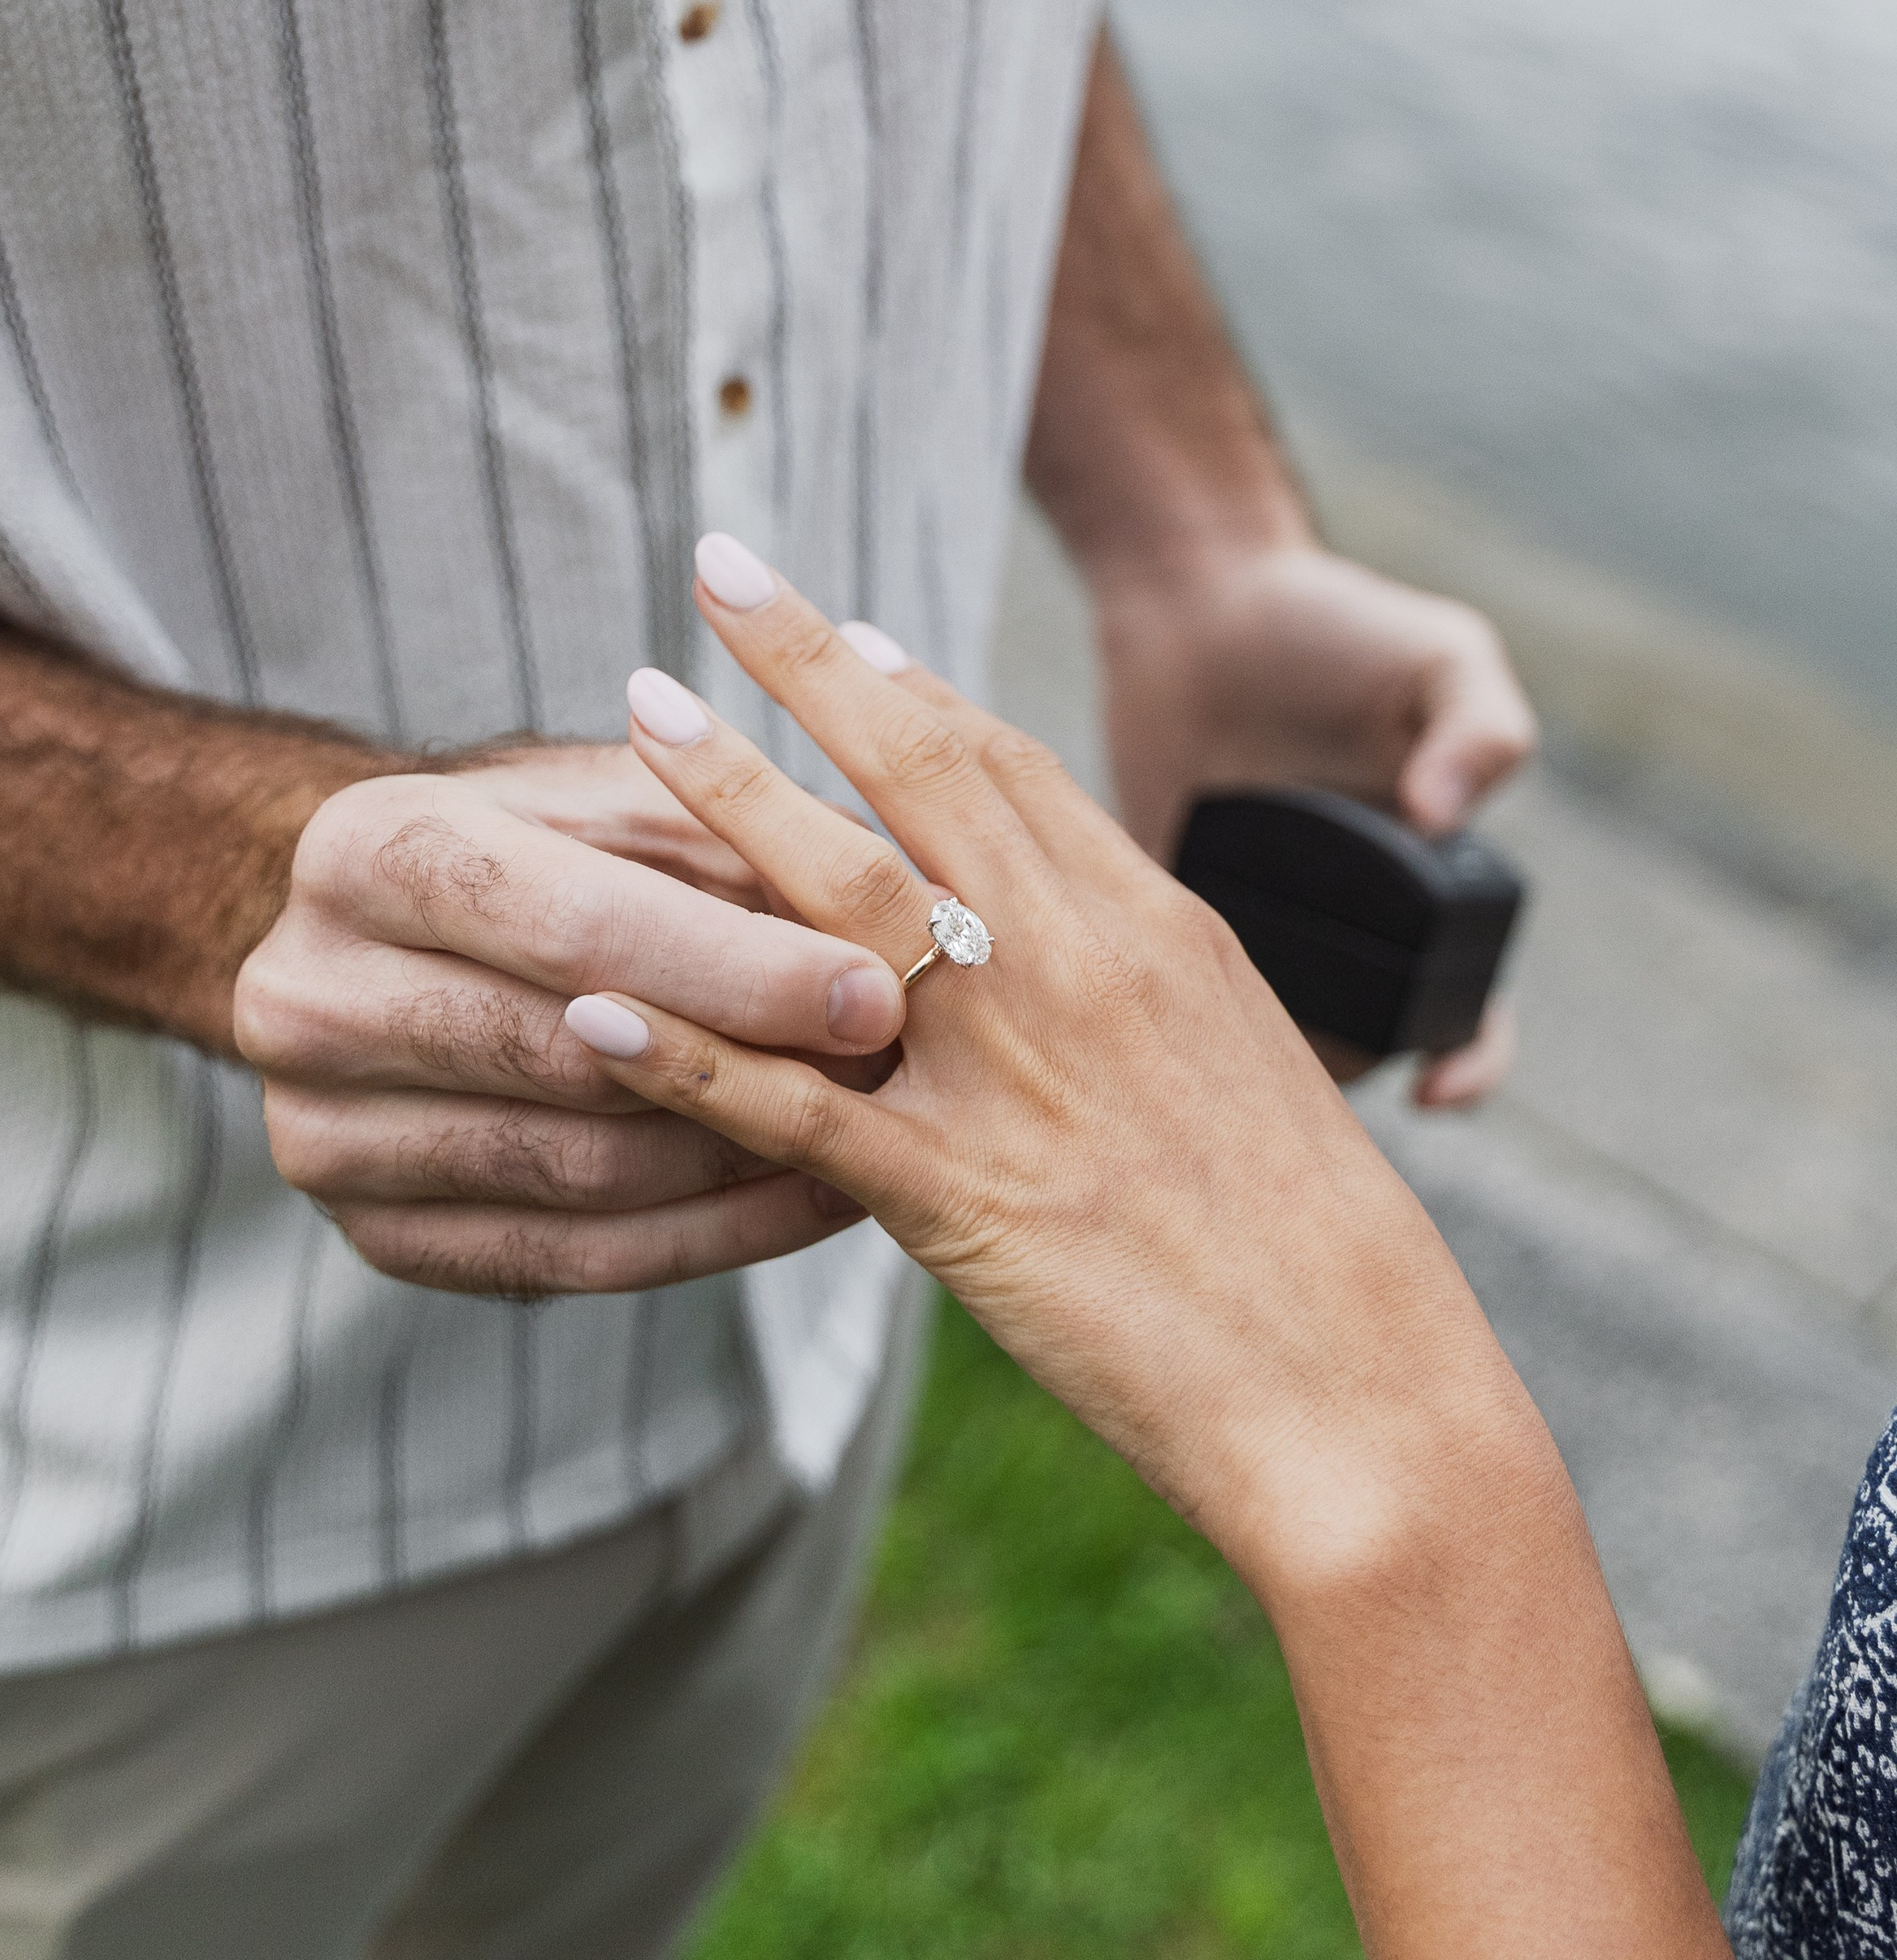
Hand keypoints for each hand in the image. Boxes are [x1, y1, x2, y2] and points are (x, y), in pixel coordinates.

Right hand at [232, 742, 902, 1295]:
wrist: (382, 938)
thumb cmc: (534, 845)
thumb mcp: (607, 799)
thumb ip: (727, 837)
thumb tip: (888, 894)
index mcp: (366, 850)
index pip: (568, 922)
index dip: (731, 966)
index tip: (875, 989)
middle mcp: (307, 995)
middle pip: (569, 1057)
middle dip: (752, 1065)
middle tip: (897, 1072)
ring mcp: (322, 1133)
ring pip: (582, 1169)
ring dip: (746, 1158)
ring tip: (877, 1130)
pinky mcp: (374, 1237)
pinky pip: (573, 1261)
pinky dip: (710, 1236)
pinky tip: (813, 1197)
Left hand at [554, 553, 1520, 1570]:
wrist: (1363, 1391)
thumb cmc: (1311, 1237)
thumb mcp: (1239, 1056)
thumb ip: (1141, 975)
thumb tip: (1070, 922)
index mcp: (1154, 926)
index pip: (1012, 765)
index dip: (910, 687)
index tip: (840, 627)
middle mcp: (1077, 967)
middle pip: (920, 774)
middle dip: (807, 663)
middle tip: (718, 568)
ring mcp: (1011, 1073)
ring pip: (841, 897)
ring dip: (728, 793)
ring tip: (638, 711)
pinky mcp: (958, 1199)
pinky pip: (795, 1109)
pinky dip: (689, 1056)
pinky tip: (595, 1006)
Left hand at [1094, 543, 1534, 1104]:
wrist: (1199, 596)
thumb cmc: (1335, 621)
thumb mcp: (1440, 655)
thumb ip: (1480, 725)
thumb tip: (1446, 818)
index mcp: (1426, 894)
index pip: (1466, 1014)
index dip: (1467, 1065)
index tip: (1434, 1089)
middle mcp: (1342, 932)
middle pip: (1357, 1051)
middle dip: (1334, 1085)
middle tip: (1297, 1088)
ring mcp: (1250, 931)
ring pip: (1258, 1046)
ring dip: (1244, 1069)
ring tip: (1216, 1049)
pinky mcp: (1158, 915)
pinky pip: (1160, 993)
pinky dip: (1157, 1013)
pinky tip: (1143, 1000)